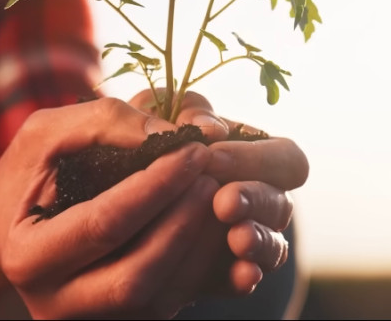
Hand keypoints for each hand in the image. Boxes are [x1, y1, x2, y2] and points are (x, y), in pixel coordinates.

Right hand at [0, 98, 232, 318]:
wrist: (6, 224)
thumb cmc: (27, 173)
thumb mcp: (45, 134)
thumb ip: (103, 122)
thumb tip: (173, 134)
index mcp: (27, 256)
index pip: (103, 224)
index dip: (155, 186)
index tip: (193, 150)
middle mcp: (55, 303)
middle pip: (136, 275)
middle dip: (183, 222)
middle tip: (213, 176)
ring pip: (160, 298)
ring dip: (200, 247)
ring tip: (221, 197)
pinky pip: (171, 303)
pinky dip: (202, 267)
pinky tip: (214, 225)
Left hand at [128, 89, 308, 294]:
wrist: (102, 180)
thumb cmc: (138, 132)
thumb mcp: (155, 109)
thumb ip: (185, 110)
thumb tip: (210, 129)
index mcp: (251, 156)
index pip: (287, 160)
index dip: (259, 160)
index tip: (210, 158)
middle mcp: (255, 200)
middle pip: (282, 205)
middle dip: (256, 201)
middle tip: (223, 202)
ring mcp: (240, 239)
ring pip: (272, 247)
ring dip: (258, 240)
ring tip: (236, 237)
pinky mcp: (215, 273)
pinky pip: (242, 280)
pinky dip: (244, 276)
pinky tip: (240, 274)